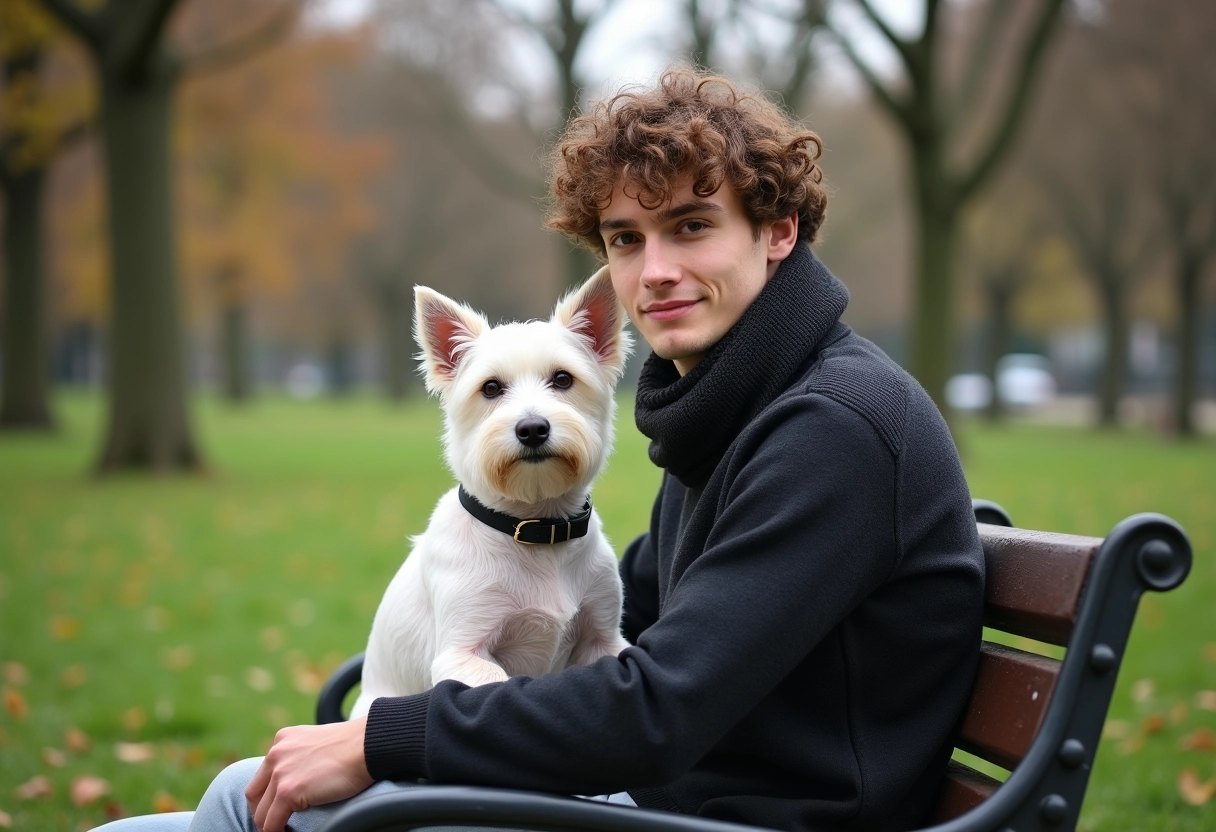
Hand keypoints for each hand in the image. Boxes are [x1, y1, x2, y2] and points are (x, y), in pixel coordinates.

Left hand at [245, 716, 373, 831]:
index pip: (263, 775)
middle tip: (278, 822)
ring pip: (261, 813)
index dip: (268, 796)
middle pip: (254, 794)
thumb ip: (303, 756)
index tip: (279, 807)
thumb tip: (304, 777)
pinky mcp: (288, 791)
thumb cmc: (354, 746)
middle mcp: (276, 754)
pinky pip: (272, 823)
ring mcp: (280, 773)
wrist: (368, 744)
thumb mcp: (318, 742)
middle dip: (263, 812)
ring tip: (285, 830)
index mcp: (283, 740)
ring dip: (270, 825)